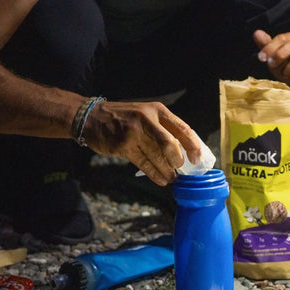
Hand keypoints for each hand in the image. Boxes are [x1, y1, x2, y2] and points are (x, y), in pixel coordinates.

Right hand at [81, 100, 200, 185]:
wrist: (91, 117)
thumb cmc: (123, 117)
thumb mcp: (145, 113)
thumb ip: (162, 127)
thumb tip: (184, 150)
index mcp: (157, 110)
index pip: (181, 128)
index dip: (192, 145)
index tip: (198, 158)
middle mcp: (146, 119)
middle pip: (169, 143)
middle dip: (178, 159)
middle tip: (181, 169)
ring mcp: (134, 132)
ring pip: (156, 156)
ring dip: (166, 170)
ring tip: (171, 178)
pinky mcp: (123, 146)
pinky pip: (143, 163)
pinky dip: (154, 174)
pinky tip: (160, 179)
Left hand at [253, 29, 289, 88]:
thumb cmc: (287, 65)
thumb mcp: (274, 56)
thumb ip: (266, 45)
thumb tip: (257, 33)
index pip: (282, 38)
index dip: (270, 47)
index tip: (261, 58)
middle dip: (279, 56)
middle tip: (271, 66)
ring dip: (287, 70)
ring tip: (286, 74)